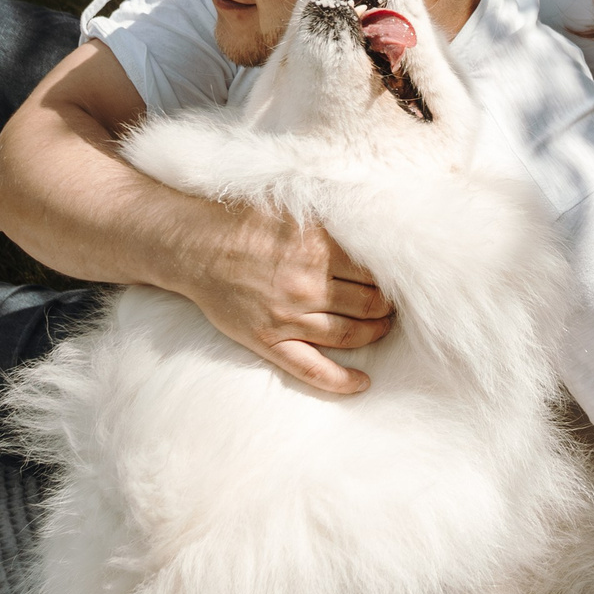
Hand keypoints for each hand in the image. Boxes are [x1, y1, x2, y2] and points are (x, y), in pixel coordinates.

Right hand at [178, 203, 394, 393]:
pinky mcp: (269, 340)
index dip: (392, 279)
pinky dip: (341, 381)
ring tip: (382, 329)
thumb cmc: (244, 223)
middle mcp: (307, 285)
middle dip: (388, 308)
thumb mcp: (293, 210)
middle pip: (369, 305)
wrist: (195, 246)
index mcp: (318, 249)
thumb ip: (331, 222)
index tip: (398, 280)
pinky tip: (363, 383)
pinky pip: (312, 369)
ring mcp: (288, 317)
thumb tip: (374, 222)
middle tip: (393, 306)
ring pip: (350, 335)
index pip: (375, 272)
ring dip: (374, 334)